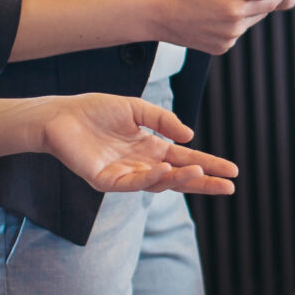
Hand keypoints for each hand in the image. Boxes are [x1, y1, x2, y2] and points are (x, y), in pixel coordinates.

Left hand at [35, 94, 239, 194]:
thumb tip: (189, 137)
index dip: (210, 164)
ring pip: (158, 183)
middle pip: (179, 177)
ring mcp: (125, 175)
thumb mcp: (136, 108)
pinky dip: (150, 178)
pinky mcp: (106, 181)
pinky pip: (132, 183)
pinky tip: (164, 171)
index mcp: (151, 148)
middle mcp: (142, 165)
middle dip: (204, 182)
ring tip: (201, 173)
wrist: (61, 115)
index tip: (233, 171)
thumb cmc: (96, 110)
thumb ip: (163, 120)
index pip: (186, 159)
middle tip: (229, 187)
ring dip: (180, 179)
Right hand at [157, 0, 285, 53]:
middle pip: (261, 13)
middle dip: (259, 1)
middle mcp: (234, 30)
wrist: (158, 15)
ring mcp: (227, 42)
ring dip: (244, 12)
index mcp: (235, 10)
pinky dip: (232, 23)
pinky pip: (235, 33)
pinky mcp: (220, 49)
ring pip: (248, 23)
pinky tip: (215, 14)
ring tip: (223, 0)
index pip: (270, 2)